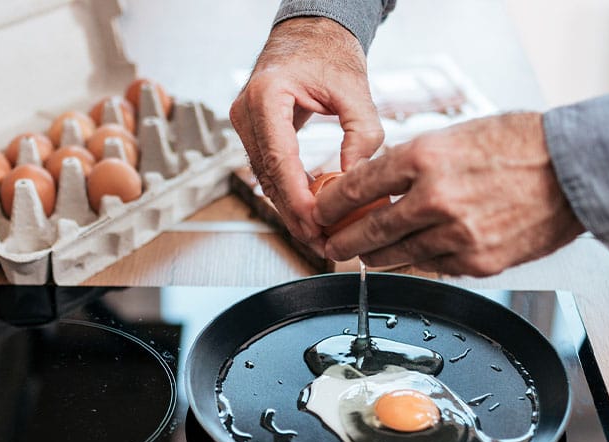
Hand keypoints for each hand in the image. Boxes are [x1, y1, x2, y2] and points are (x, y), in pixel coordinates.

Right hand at [230, 17, 384, 247]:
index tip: (316, 224)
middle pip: (268, 178)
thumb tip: (356, 176)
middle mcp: (247, 111)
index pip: (279, 159)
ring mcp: (246, 123)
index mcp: (266, 95)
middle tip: (322, 242)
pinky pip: (270, 170)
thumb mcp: (355, 89)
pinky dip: (290, 193)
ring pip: (266, 180)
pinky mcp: (254, 132)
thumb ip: (363, 133)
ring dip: (291, 209)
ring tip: (320, 235)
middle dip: (295, 214)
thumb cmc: (328, 52)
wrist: (311, 33)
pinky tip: (311, 212)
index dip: (297, 198)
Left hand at [317, 112, 585, 276]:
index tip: (321, 210)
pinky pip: (432, 267)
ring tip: (364, 255)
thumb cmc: (521, 145)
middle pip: (370, 230)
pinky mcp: (477, 262)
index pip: (358, 186)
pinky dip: (417, 262)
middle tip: (331, 244)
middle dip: (343, 241)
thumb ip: (415, 162)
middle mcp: (436, 198)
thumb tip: (379, 184)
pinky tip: (410, 257)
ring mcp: (457, 235)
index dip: (332, 204)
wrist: (574, 169)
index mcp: (426, 157)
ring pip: (396, 256)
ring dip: (375, 257)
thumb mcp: (456, 135)